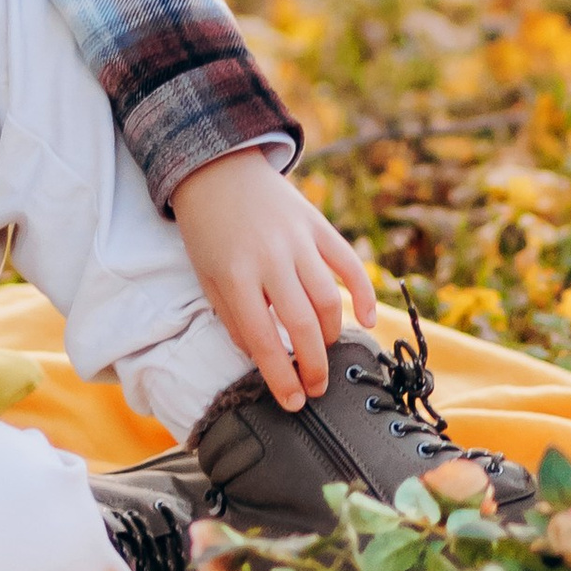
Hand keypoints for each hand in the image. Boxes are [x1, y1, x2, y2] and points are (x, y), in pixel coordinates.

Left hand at [172, 147, 375, 410]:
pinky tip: (365, 321)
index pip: (262, 340)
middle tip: (316, 389)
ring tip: (325, 355)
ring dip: (332, 336)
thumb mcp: (206, 276)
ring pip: (329, 299)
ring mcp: (298, 240)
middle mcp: (270, 259)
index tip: (293, 402)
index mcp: (235, 275)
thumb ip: (233, 318)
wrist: (217, 168)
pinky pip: (349, 263)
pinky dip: (363, 294)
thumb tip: (262, 357)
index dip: (281, 377)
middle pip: (302, 325)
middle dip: (314, 366)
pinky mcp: (317, 225)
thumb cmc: (208, 229)